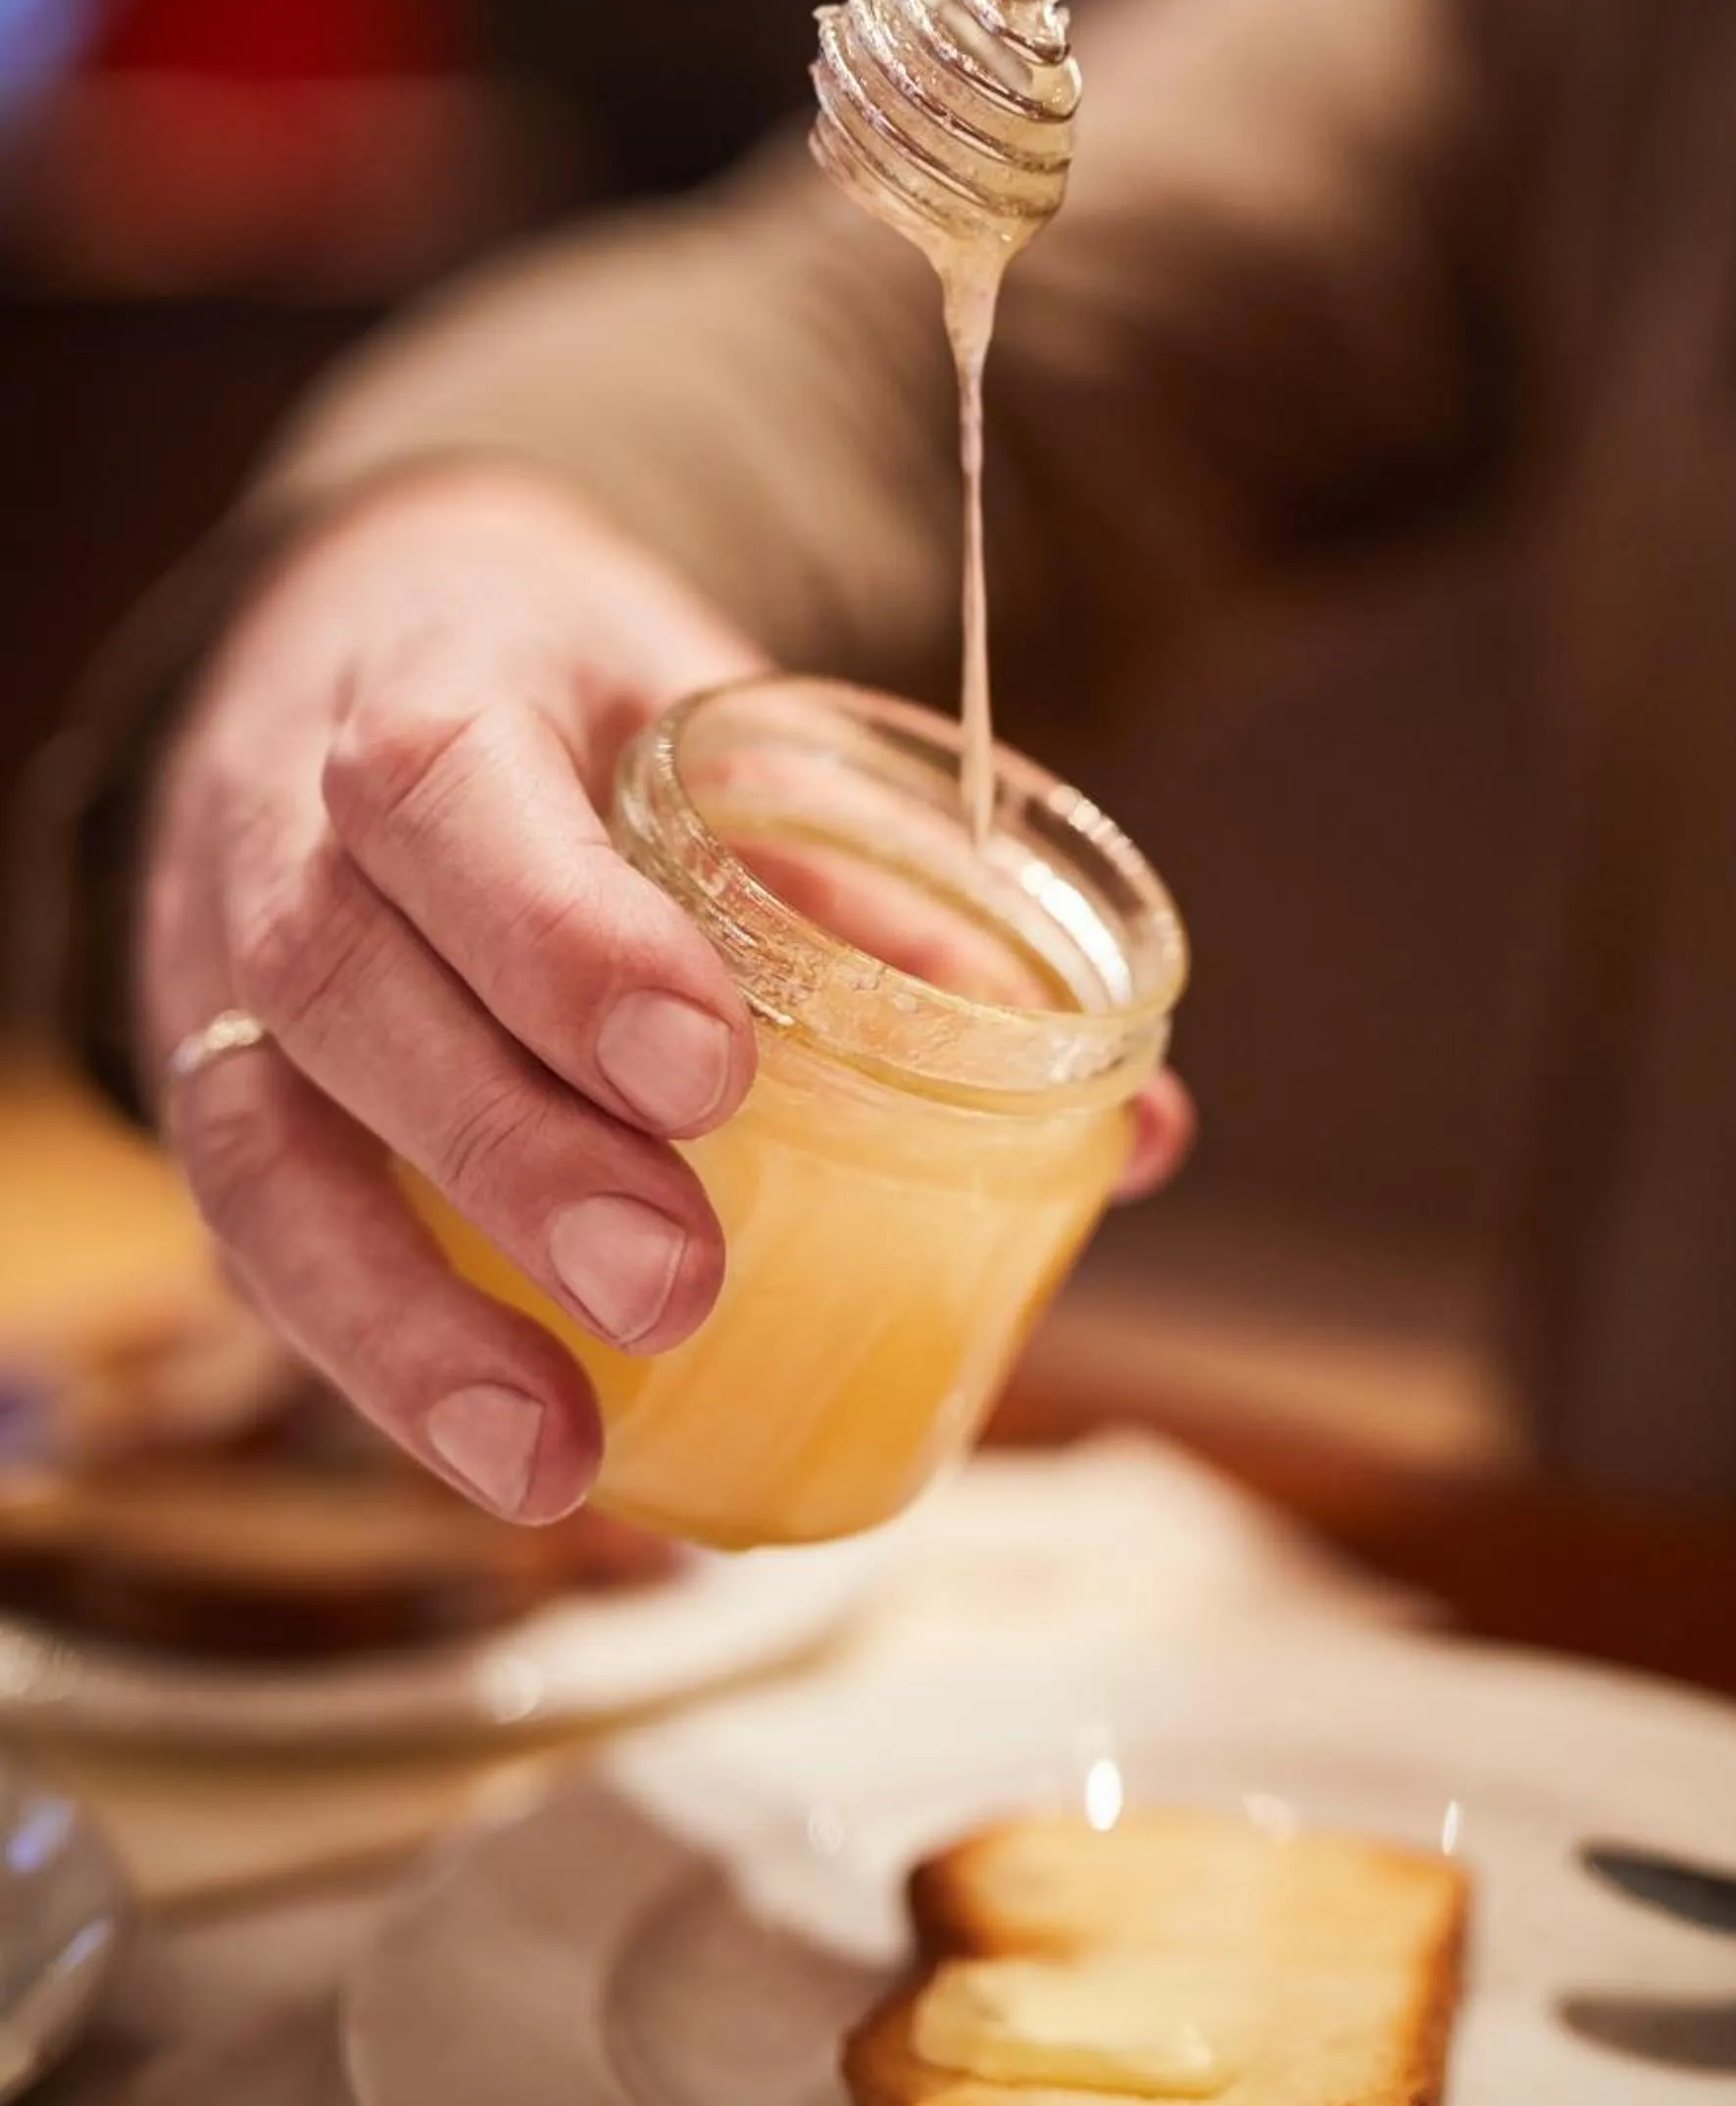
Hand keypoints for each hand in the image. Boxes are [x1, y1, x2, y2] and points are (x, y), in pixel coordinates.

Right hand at [143, 463, 1188, 1520]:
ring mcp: (221, 980)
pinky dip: (381, 1366)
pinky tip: (518, 1463)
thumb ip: (902, 905)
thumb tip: (1144, 1132)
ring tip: (555, 1456)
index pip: (442, 785)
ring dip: (404, 1320)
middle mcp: (285, 833)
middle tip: (675, 1279)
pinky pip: (258, 1247)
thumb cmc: (584, 712)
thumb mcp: (731, 734)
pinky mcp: (224, 1105)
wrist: (349, 642)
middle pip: (341, 985)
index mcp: (430, 688)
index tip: (709, 1068)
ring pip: (254, 1150)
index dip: (561, 935)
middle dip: (508, 1146)